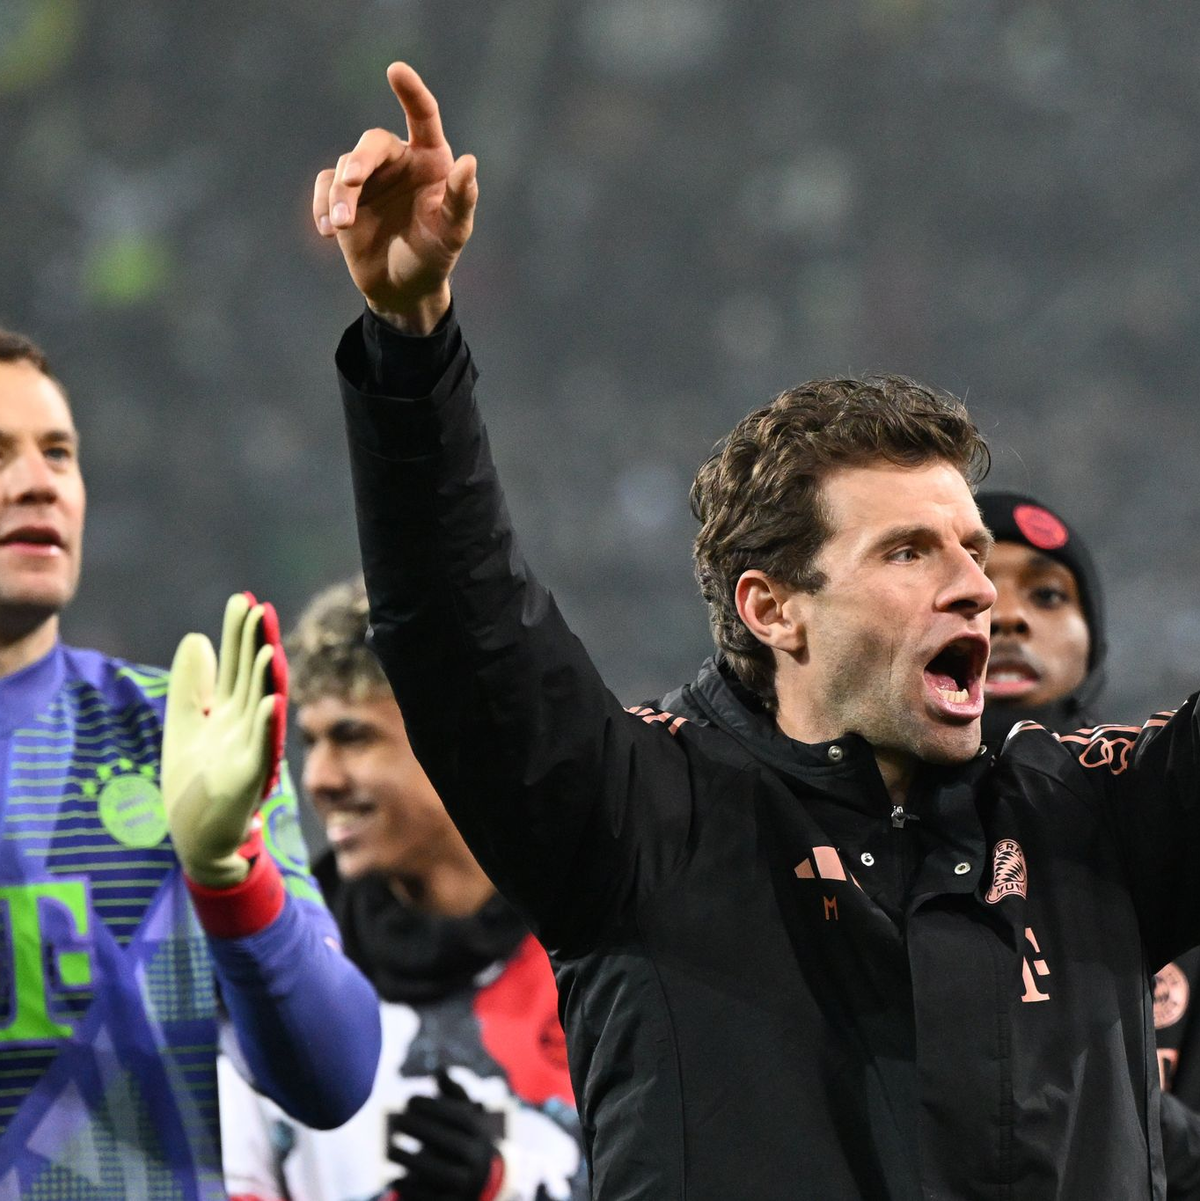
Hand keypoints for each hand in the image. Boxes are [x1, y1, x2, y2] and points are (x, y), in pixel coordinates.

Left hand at [162, 593, 287, 887]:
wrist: (200, 838)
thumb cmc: (195, 783)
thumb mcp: (185, 723)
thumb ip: (191, 683)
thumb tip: (198, 637)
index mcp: (230, 709)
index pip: (237, 663)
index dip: (239, 633)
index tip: (243, 599)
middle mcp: (246, 724)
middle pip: (252, 677)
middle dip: (256, 645)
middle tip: (261, 609)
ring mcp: (251, 750)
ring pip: (262, 707)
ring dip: (268, 679)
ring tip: (270, 648)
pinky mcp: (250, 778)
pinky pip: (262, 748)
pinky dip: (267, 725)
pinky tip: (272, 702)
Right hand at [314, 61, 478, 333]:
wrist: (404, 288)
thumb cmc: (435, 257)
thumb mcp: (453, 232)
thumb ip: (462, 199)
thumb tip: (469, 162)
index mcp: (430, 160)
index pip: (423, 117)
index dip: (411, 93)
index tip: (395, 71)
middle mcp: (398, 161)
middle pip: (372, 144)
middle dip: (359, 162)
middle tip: (351, 181)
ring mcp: (368, 178)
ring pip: (344, 168)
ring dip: (339, 196)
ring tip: (342, 227)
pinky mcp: (342, 197)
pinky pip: (324, 188)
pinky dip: (323, 207)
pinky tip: (329, 232)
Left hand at [386, 1070, 503, 1200]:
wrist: (478, 1182)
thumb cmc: (461, 1138)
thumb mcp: (462, 1115)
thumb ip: (451, 1093)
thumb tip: (439, 1070)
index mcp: (480, 1133)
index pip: (458, 1116)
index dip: (432, 1106)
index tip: (409, 1100)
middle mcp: (477, 1159)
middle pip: (449, 1142)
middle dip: (421, 1129)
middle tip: (398, 1120)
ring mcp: (465, 1184)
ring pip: (439, 1173)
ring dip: (411, 1160)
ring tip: (391, 1150)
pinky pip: (429, 1197)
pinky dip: (410, 1188)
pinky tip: (396, 1177)